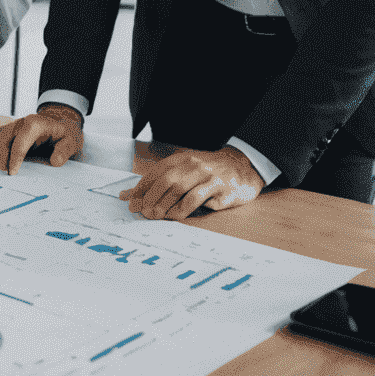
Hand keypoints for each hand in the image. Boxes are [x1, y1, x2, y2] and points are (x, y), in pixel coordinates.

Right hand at [0, 105, 84, 173]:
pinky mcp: (10, 131)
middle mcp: (22, 122)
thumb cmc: (66, 134)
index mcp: (36, 123)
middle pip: (6, 136)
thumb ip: (64, 151)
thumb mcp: (72, 141)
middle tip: (3, 172)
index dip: (15, 156)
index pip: (21, 140)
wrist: (62, 124)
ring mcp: (15, 125)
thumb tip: (55, 161)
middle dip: (2, 155)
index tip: (12, 172)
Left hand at [118, 145, 263, 220]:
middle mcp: (193, 164)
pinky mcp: (222, 188)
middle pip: (166, 180)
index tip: (129, 200)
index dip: (141, 186)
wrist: (244, 167)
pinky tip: (177, 216)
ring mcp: (208, 175)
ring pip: (180, 188)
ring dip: (165, 204)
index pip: (156, 172)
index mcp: (182, 159)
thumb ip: (163, 180)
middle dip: (151, 196)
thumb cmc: (210, 172)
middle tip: (142, 211)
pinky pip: (199, 198)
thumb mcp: (187, 170)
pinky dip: (185, 208)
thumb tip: (131, 195)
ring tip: (155, 216)